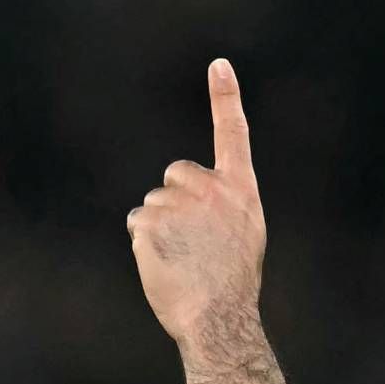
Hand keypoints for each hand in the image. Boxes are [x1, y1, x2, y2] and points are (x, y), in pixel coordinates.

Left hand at [128, 59, 266, 341]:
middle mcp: (212, 190)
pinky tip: (165, 264)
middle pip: (175, 174)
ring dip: (159, 227)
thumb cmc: (232, 285)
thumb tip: (193, 194)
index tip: (219, 65)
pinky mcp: (151, 223)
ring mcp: (180, 205)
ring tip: (181, 258)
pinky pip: (138, 224)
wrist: (219, 318)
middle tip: (192, 239)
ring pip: (153, 204)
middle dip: (175, 198)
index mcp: (241, 192)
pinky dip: (144, 245)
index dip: (226, 97)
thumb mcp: (246, 234)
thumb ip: (225, 205)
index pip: (234, 134)